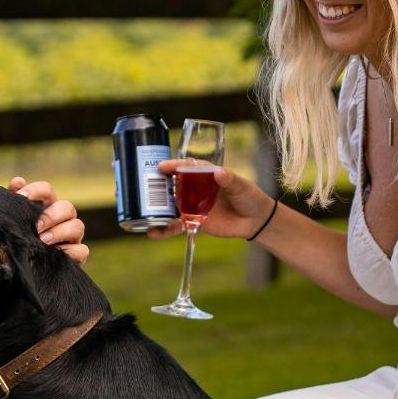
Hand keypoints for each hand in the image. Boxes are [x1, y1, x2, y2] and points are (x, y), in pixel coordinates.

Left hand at [8, 176, 88, 263]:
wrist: (26, 265)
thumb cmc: (21, 238)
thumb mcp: (15, 220)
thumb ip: (15, 201)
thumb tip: (18, 181)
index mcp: (47, 206)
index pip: (47, 190)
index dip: (36, 190)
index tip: (22, 197)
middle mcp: (63, 218)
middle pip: (67, 207)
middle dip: (51, 216)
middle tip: (36, 227)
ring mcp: (72, 236)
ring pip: (78, 226)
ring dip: (61, 232)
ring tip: (43, 241)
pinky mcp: (77, 254)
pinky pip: (82, 250)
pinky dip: (71, 251)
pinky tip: (55, 255)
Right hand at [149, 160, 276, 240]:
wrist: (254, 220)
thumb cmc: (248, 197)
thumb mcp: (241, 186)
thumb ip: (229, 179)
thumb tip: (219, 173)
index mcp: (205, 174)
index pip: (186, 167)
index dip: (173, 166)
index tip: (161, 167)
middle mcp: (195, 188)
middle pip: (172, 184)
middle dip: (157, 185)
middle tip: (143, 186)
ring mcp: (192, 205)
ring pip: (170, 205)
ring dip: (155, 208)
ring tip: (142, 210)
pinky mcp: (192, 221)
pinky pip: (175, 225)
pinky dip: (164, 230)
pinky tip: (153, 233)